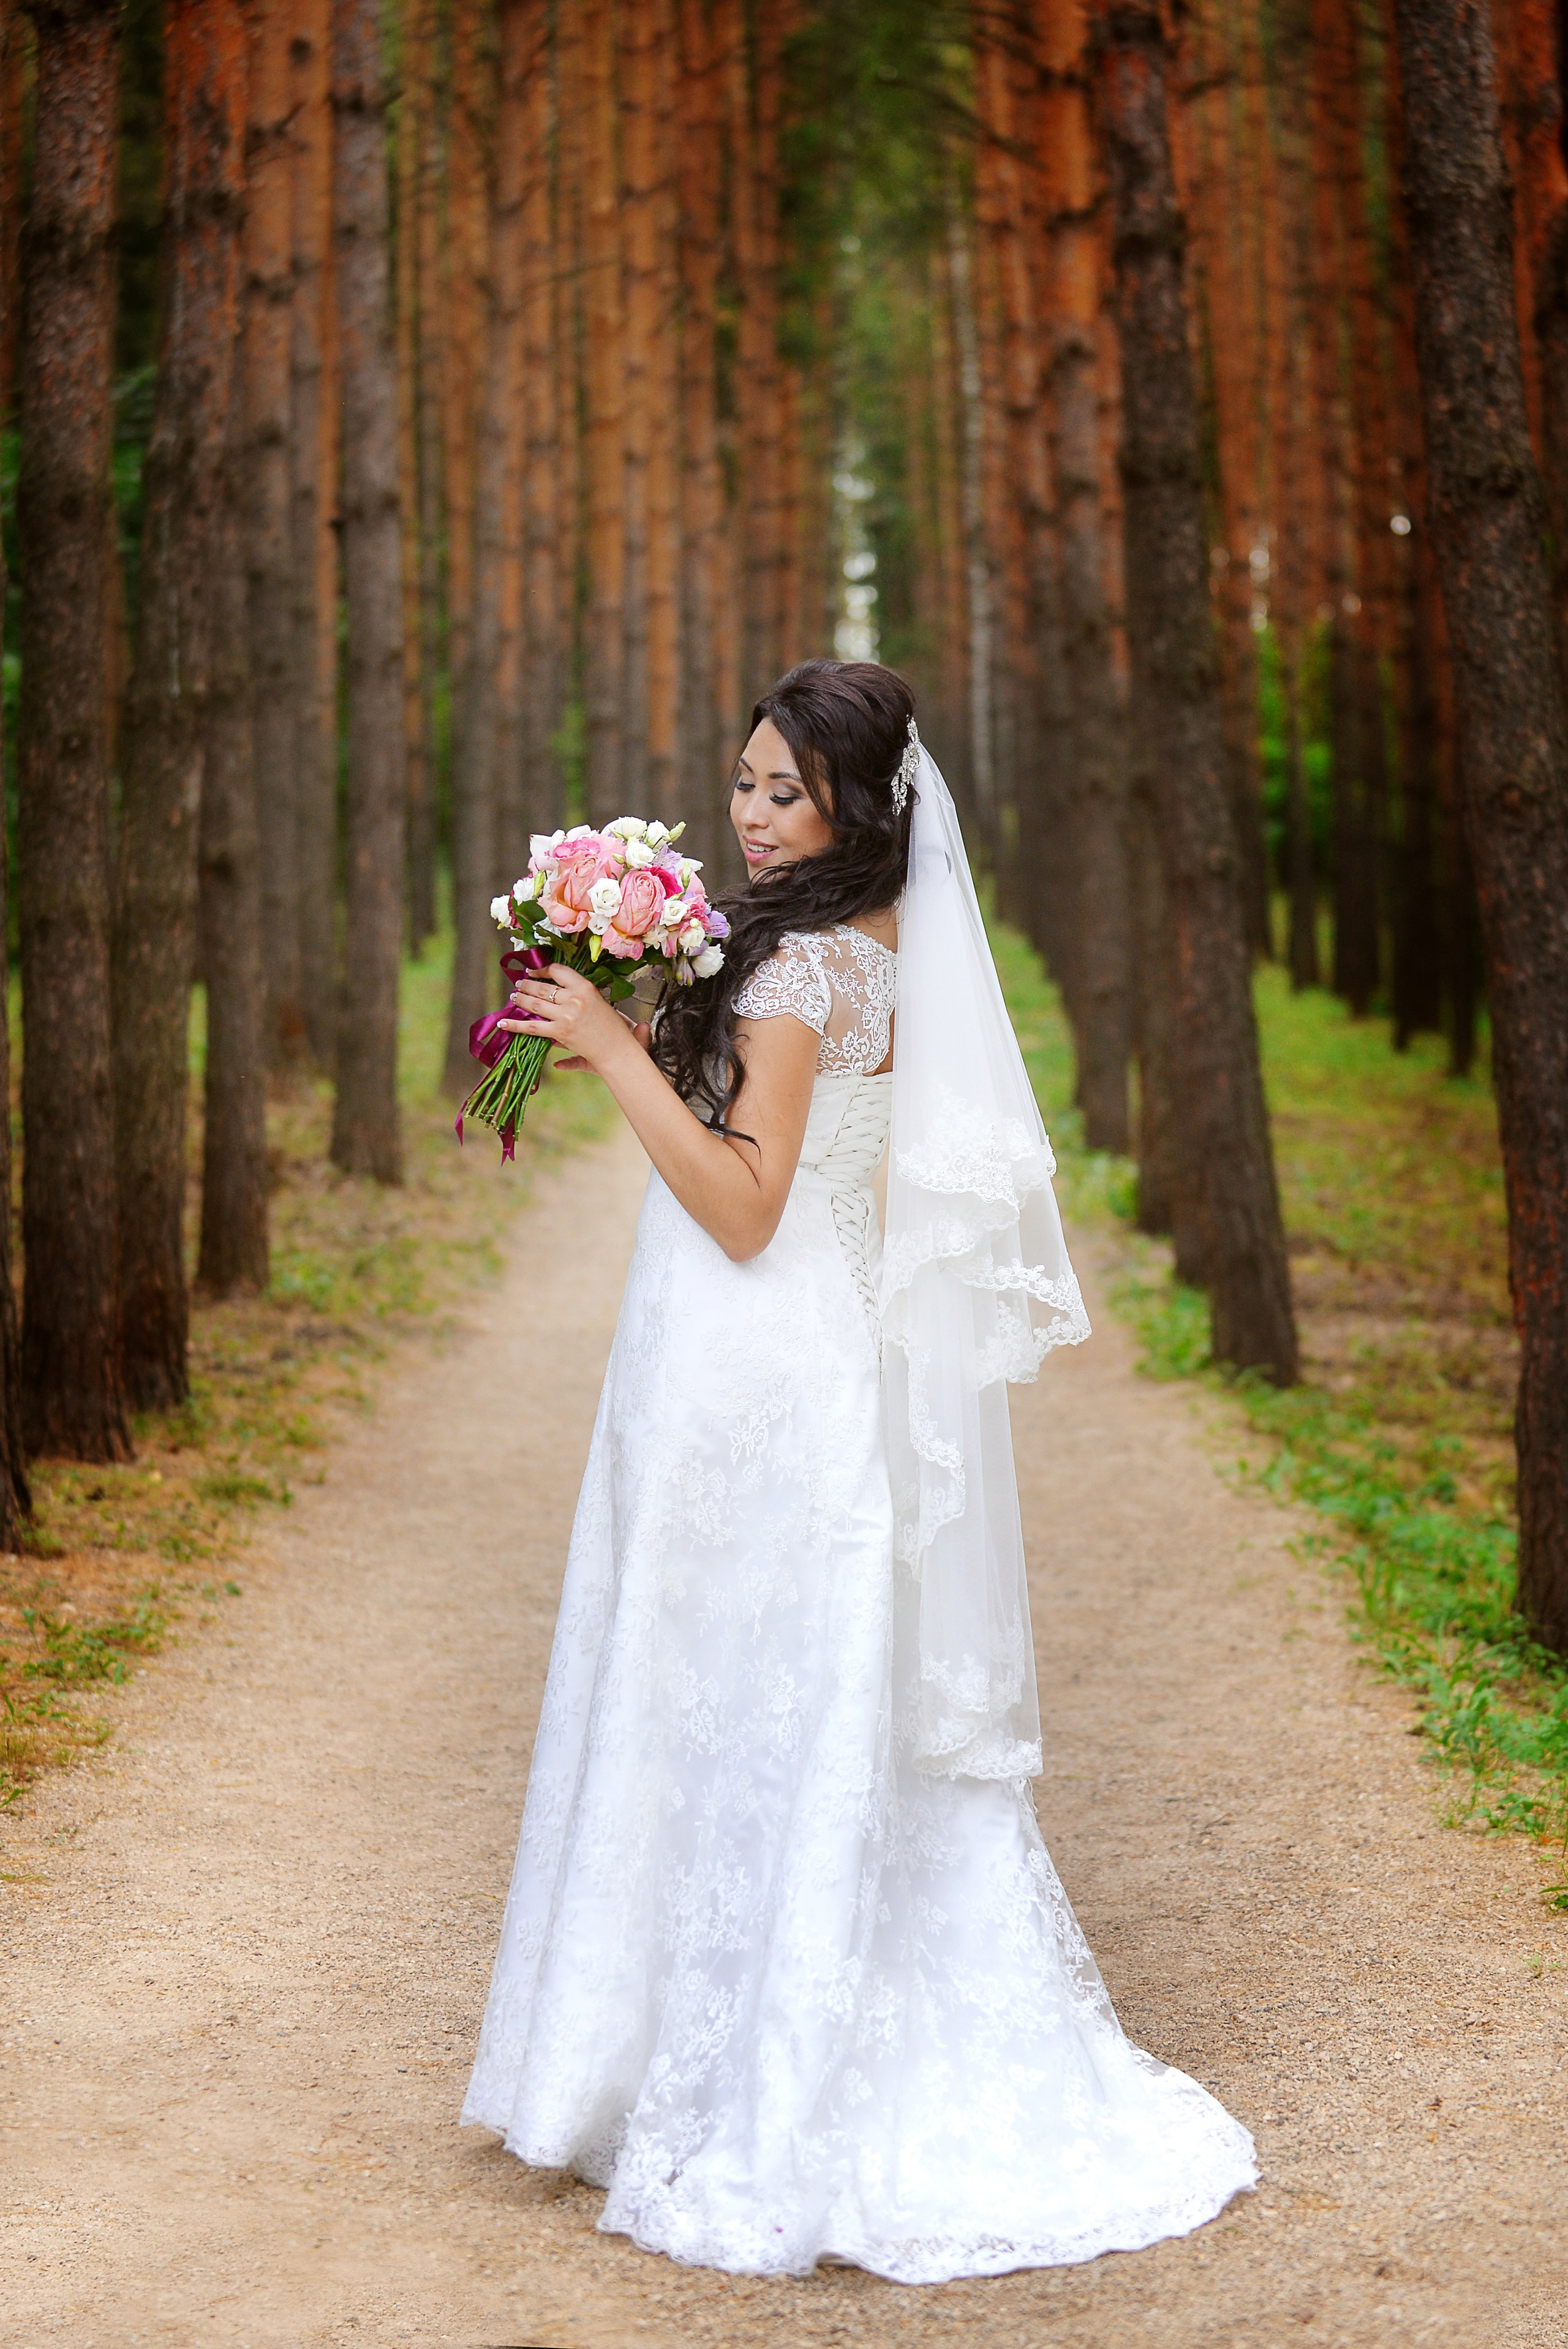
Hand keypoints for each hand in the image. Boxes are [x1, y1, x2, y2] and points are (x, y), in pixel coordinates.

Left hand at [497, 962, 647, 1074]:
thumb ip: (580, 996)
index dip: (542, 970)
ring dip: (520, 999)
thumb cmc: (614, 1028)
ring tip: (513, 997)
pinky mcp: (560, 1032)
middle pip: (542, 987)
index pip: (558, 971)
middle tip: (518, 984)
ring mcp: (566, 1015)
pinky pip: (532, 1027)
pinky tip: (503, 1023)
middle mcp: (574, 998)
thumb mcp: (600, 1003)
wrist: (619, 1050)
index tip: (534, 972)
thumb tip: (561, 993)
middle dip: (526, 985)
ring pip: (534, 1004)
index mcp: (585, 987)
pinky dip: (515, 1025)